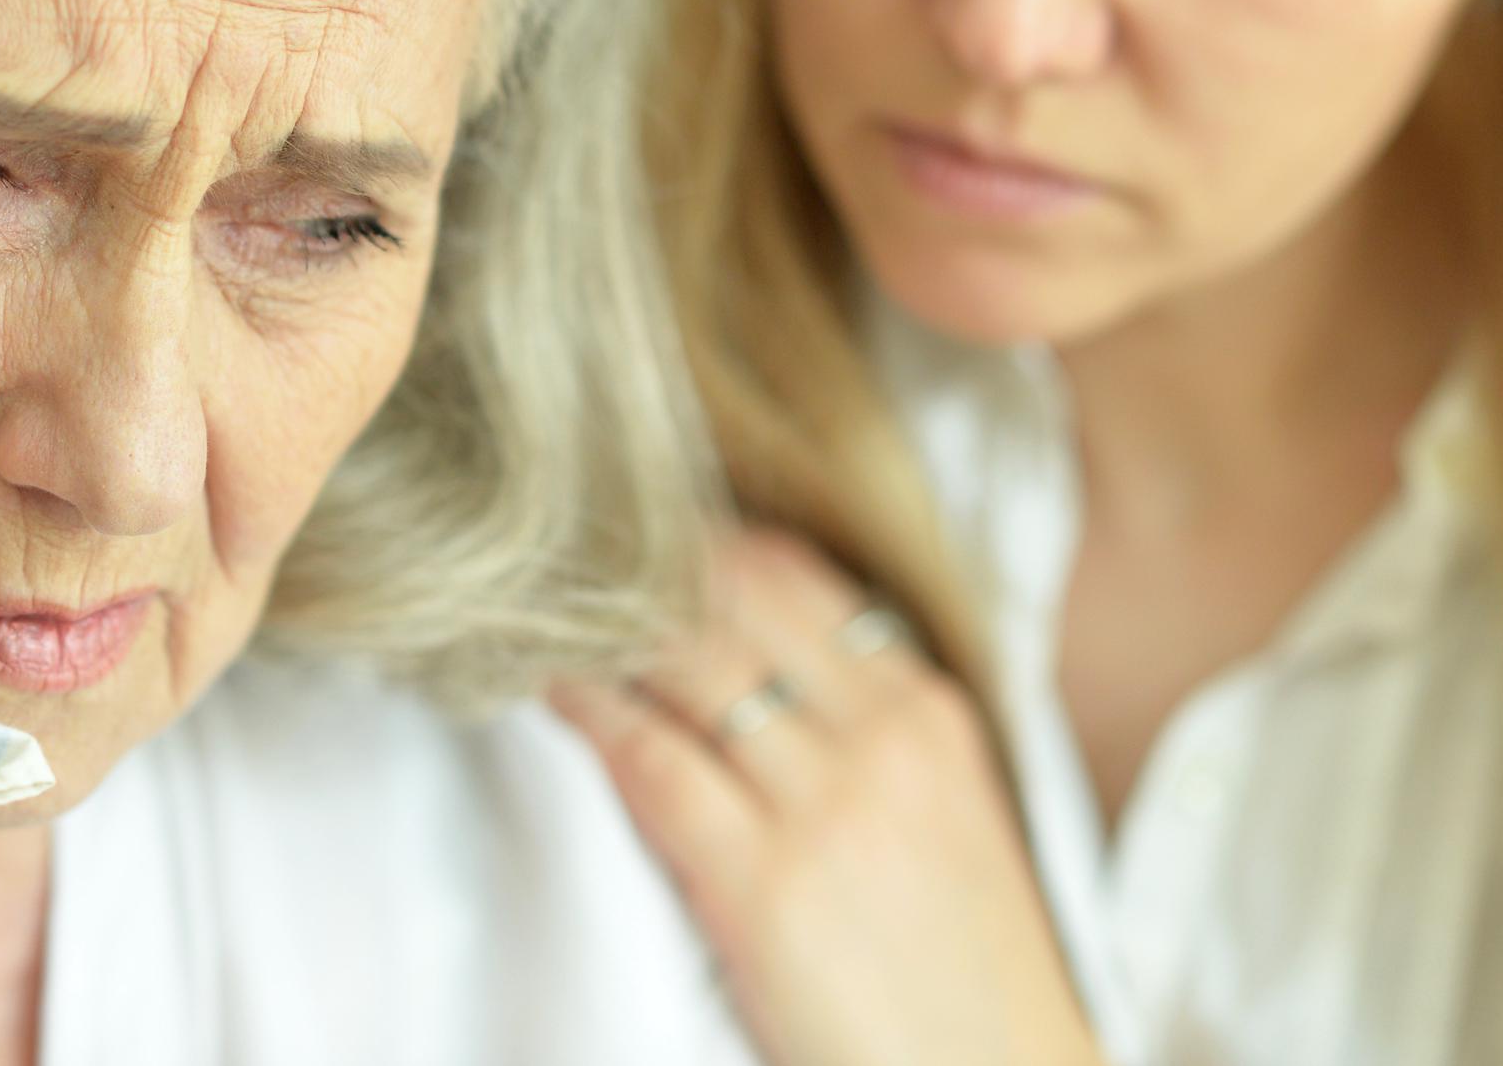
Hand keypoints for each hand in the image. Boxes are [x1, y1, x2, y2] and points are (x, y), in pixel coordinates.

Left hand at [552, 527, 1103, 1065]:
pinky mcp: (765, 884)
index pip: (794, 578)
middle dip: (639, 570)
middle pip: (730, 601)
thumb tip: (756, 666)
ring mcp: (826, 807)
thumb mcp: (944, 816)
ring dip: (602, 629)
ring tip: (544, 609)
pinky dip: (591, 712)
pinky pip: (652, 762)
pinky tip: (556, 690)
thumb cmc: (959, 970)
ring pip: (684, 665)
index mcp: (926, 714)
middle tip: (565, 554)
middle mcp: (882, 738)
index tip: (634, 531)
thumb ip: (865, 732)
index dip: (698, 544)